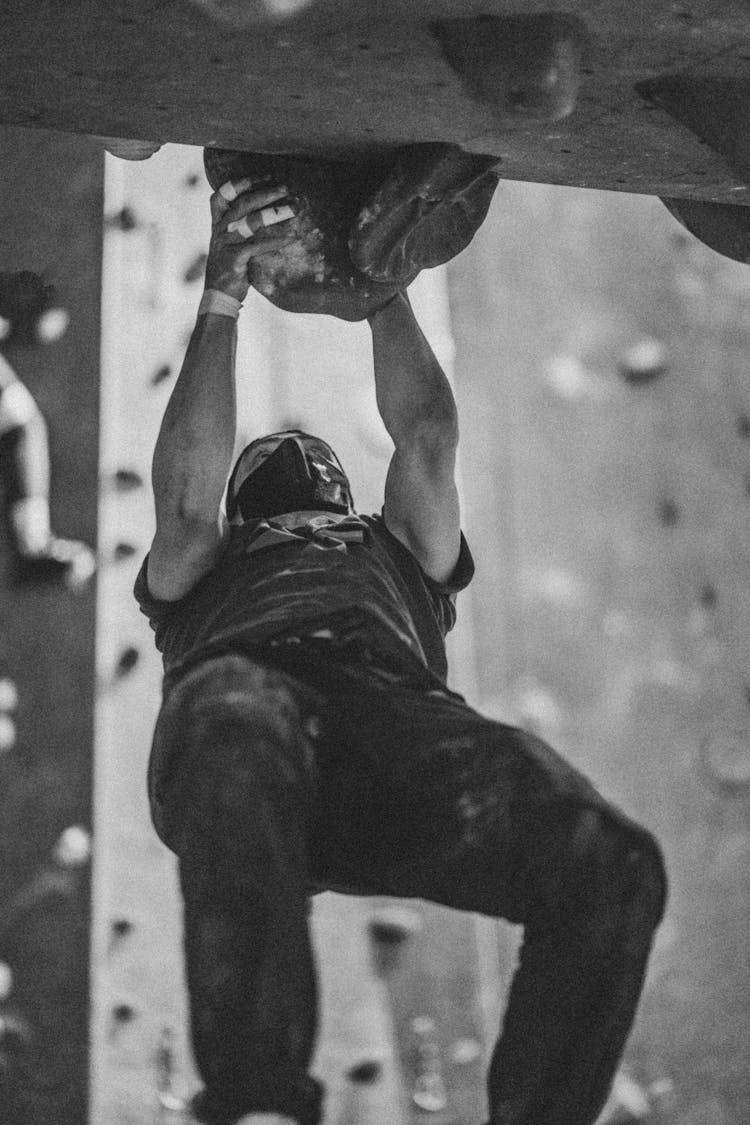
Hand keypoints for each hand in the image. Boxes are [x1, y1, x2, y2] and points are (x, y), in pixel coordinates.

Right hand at [204, 179, 296, 301]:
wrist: (218, 298)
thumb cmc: (230, 270)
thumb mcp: (231, 246)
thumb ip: (242, 230)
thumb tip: (266, 214)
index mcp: (217, 225)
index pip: (221, 196)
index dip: (239, 183)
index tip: (261, 176)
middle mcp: (219, 232)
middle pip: (240, 204)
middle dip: (263, 193)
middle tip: (284, 188)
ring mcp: (225, 245)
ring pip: (249, 222)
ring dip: (273, 213)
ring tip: (293, 209)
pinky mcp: (233, 260)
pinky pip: (257, 246)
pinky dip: (275, 241)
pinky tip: (291, 238)